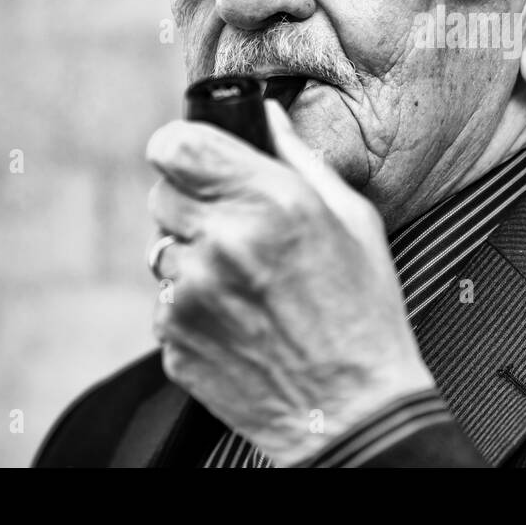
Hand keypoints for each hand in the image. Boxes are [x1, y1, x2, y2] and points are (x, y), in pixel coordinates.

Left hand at [146, 99, 435, 464]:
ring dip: (192, 257)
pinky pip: (165, 301)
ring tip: (245, 283)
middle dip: (192, 204)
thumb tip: (268, 115)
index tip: (192, 158)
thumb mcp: (354, 222)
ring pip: (161, 250)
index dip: (179, 146)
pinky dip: (192, 305)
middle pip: (162, 194)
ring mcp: (192, 294)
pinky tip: (239, 320)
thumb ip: (300, 159)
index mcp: (272, 202)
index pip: (177, 145)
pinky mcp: (174, 338)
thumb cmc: (364, 313)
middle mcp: (224, 242)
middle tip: (234, 228)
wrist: (353, 409)